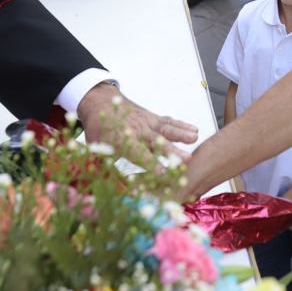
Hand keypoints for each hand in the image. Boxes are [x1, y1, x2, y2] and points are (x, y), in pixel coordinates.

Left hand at [75, 82, 198, 169]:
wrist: (100, 102)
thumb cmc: (99, 130)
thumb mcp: (96, 150)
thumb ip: (106, 169)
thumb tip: (113, 189)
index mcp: (122, 141)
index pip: (140, 155)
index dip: (152, 165)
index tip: (164, 174)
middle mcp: (137, 130)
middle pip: (157, 143)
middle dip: (172, 152)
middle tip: (186, 160)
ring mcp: (146, 122)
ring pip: (165, 129)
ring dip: (181, 134)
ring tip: (194, 138)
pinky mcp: (153, 117)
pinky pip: (168, 121)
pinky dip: (181, 124)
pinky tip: (194, 129)